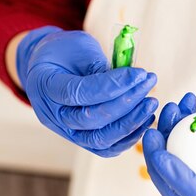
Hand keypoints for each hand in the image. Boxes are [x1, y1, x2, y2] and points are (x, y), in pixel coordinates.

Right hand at [17, 26, 157, 156]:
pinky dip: (127, 137)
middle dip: (126, 103)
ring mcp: (66, 132)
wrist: (49, 67)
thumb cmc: (64, 52)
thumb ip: (99, 66)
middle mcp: (53, 115)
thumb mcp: (78, 47)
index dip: (113, 85)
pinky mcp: (81, 140)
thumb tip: (130, 81)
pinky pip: (106, 148)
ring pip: (100, 140)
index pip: (80, 93)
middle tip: (148, 85)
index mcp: (46, 86)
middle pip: (91, 119)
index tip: (139, 74)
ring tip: (150, 103)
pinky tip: (144, 119)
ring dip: (130, 123)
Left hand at [143, 84, 195, 195]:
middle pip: (178, 187)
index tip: (161, 154)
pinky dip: (178, 121)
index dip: (176, 180)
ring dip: (166, 136)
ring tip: (171, 107)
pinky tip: (184, 101)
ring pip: (177, 160)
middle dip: (158, 163)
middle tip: (151, 134)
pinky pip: (184, 140)